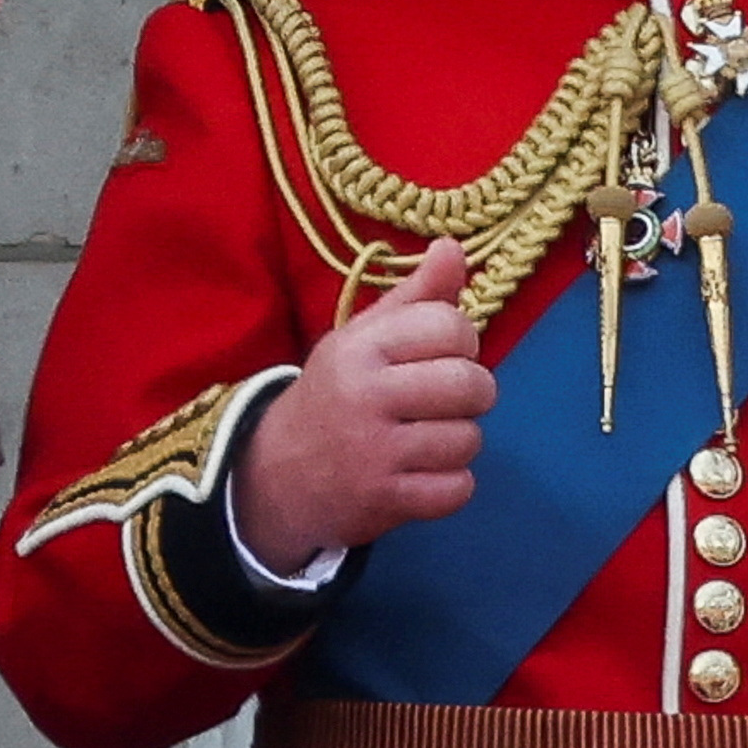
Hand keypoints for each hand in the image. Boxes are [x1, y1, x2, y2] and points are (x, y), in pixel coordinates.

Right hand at [224, 240, 488, 569]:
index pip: (450, 326)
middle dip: (473, 393)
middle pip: (471, 384)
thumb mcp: (362, 339)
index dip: (461, 340)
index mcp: (360, 348)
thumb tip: (453, 247)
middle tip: (446, 401)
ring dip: (459, 441)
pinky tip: (424, 474)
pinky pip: (459, 488)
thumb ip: (414, 297)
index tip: (441, 354)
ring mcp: (375, 452)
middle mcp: (366, 395)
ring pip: (469, 439)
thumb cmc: (334, 395)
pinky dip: (451, 485)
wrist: (274, 475)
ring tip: (429, 438)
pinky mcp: (385, 499)